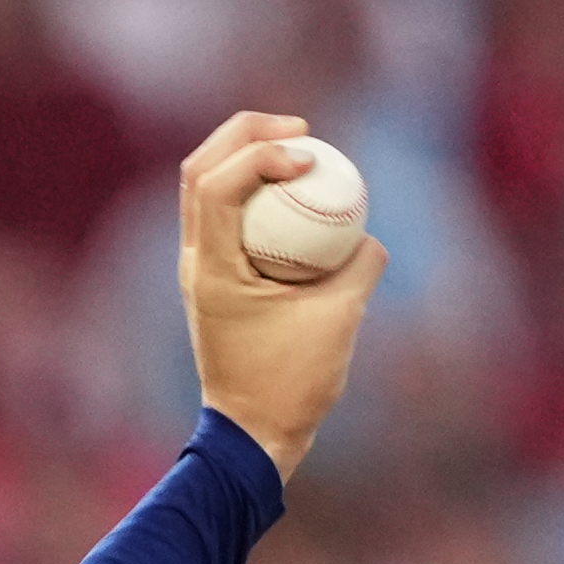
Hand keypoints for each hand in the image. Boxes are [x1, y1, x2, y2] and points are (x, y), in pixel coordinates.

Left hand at [177, 110, 385, 479]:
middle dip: (246, 133)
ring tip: (299, 150)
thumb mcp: (340, 320)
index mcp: (211, 270)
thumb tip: (369, 232)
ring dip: (246, 156)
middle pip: (198, 167)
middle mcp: (194, 262)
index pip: (215, 184)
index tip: (308, 158)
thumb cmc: (292, 385)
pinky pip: (227, 215)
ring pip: (206, 187)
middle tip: (301, 129)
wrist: (252, 434)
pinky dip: (256, 191)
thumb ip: (360, 266)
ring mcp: (198, 268)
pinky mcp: (213, 277)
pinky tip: (298, 194)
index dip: (259, 153)